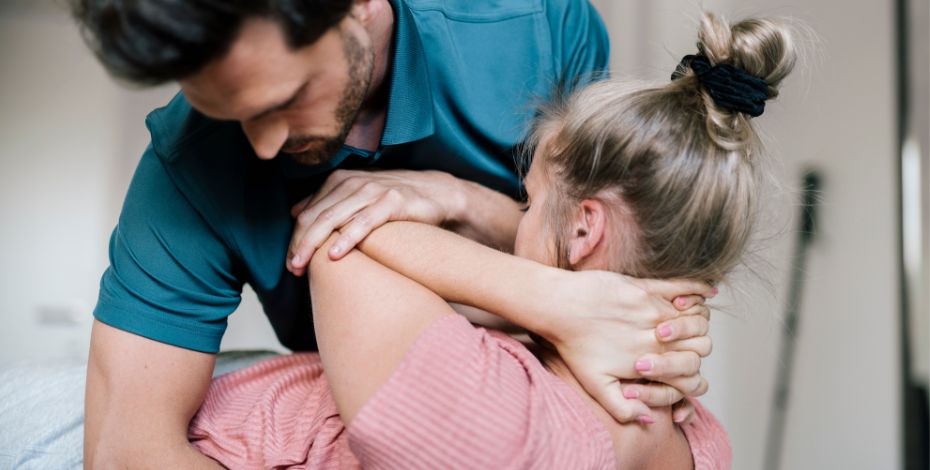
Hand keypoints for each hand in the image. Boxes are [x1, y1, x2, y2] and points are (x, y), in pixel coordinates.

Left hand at [287, 169, 464, 275]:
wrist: (436, 193)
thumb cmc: (393, 201)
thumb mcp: (357, 198)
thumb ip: (327, 203)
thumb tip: (294, 212)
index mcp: (340, 180)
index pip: (308, 212)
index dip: (295, 238)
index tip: (290, 263)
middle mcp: (353, 182)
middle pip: (316, 216)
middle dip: (300, 244)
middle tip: (292, 269)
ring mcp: (373, 191)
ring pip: (334, 218)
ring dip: (315, 244)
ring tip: (303, 266)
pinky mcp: (393, 202)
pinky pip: (364, 222)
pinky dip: (347, 238)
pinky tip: (334, 255)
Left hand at [542, 271, 714, 424]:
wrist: (559, 307)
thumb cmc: (574, 346)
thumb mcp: (595, 385)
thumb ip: (623, 408)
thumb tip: (650, 419)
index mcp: (650, 359)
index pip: (692, 372)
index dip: (686, 374)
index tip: (664, 368)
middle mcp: (658, 334)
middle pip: (702, 345)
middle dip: (695, 349)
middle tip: (672, 344)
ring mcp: (655, 308)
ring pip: (699, 318)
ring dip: (696, 323)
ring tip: (680, 322)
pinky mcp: (648, 286)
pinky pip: (686, 286)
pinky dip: (699, 291)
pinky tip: (705, 293)